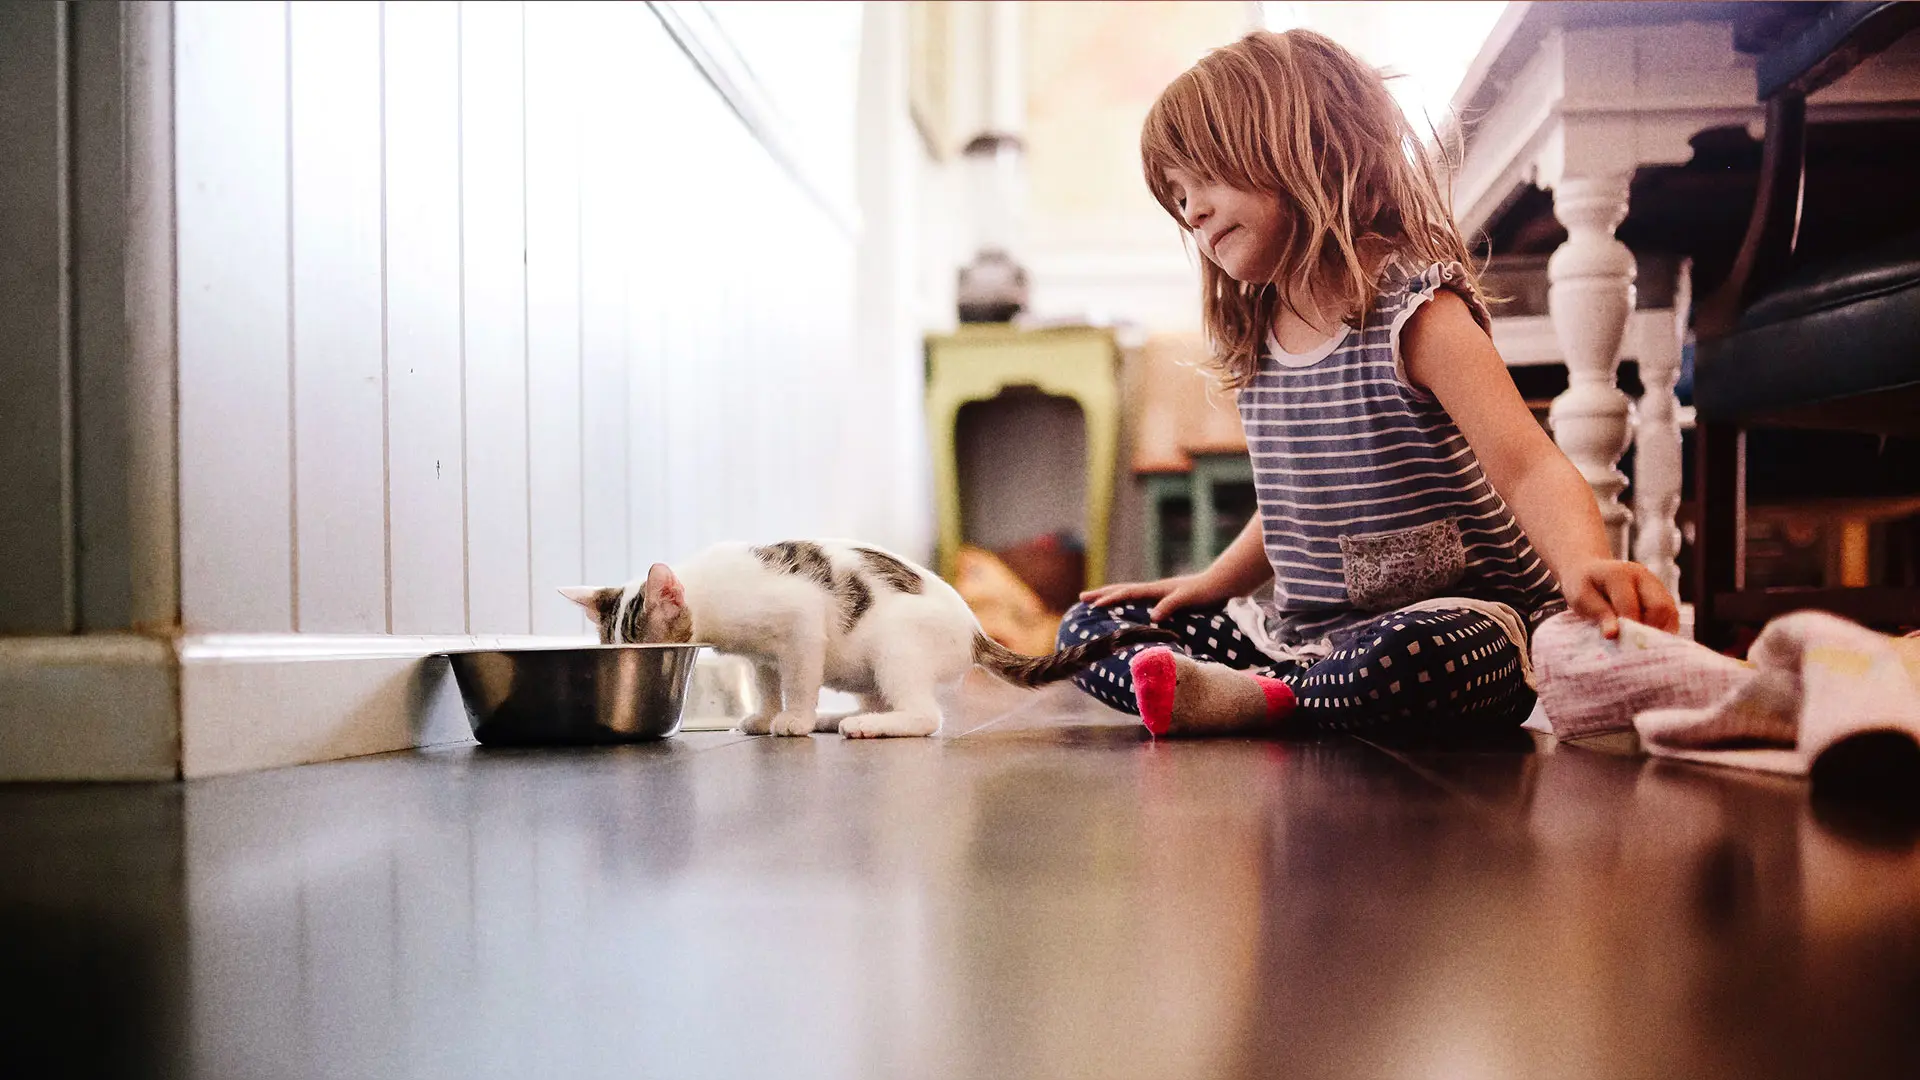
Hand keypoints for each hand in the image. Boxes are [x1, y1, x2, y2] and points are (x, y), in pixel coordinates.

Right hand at [1079, 572, 1236, 622]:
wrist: (1223, 584)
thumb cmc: (1207, 592)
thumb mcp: (1188, 599)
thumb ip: (1171, 606)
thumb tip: (1151, 617)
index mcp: (1157, 590)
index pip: (1127, 593)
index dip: (1110, 598)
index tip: (1092, 604)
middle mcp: (1155, 590)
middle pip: (1123, 589)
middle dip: (1102, 593)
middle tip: (1082, 597)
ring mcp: (1160, 594)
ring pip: (1130, 594)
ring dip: (1112, 596)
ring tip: (1097, 601)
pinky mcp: (1167, 600)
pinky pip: (1140, 601)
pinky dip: (1128, 603)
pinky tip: (1127, 611)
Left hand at [1564, 559, 1679, 638]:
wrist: (1591, 571)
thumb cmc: (1583, 586)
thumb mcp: (1581, 598)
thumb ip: (1599, 614)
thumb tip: (1613, 635)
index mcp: (1620, 574)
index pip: (1630, 605)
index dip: (1626, 628)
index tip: (1620, 645)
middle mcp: (1644, 576)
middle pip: (1661, 607)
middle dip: (1649, 631)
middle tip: (1634, 648)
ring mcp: (1657, 585)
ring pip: (1670, 613)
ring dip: (1659, 632)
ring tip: (1641, 645)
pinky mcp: (1663, 595)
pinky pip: (1671, 616)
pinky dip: (1663, 630)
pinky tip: (1649, 640)